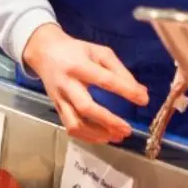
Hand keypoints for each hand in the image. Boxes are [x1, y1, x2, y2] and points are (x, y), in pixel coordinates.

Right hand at [21, 24, 146, 143]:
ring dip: (97, 134)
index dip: (125, 90)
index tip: (143, 100)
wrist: (44, 52)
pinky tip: (103, 137)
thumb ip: (120, 71)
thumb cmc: (76, 51)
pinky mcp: (56, 108)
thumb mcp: (100, 52)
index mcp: (79, 65)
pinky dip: (87, 136)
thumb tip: (141, 92)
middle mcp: (67, 84)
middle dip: (108, 121)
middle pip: (86, 107)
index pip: (104, 80)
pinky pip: (70, 127)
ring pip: (75, 123)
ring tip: (117, 136)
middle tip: (127, 129)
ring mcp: (60, 98)